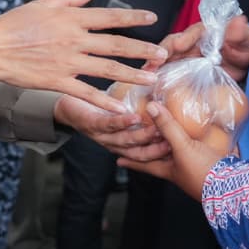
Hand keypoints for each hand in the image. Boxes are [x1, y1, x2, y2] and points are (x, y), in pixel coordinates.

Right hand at [0, 0, 166, 111]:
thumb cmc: (14, 23)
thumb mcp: (42, 3)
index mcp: (71, 18)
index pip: (110, 16)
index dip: (133, 17)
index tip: (153, 18)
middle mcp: (74, 39)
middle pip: (116, 44)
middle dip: (142, 49)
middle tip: (163, 53)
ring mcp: (67, 62)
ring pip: (107, 69)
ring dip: (132, 75)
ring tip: (152, 79)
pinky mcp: (58, 81)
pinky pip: (86, 93)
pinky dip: (104, 101)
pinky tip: (121, 108)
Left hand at [53, 95, 169, 160]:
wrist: (66, 105)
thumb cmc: (100, 106)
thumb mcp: (126, 106)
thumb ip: (145, 105)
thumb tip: (169, 95)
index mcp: (123, 143)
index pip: (146, 153)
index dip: (162, 152)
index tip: (182, 148)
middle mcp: (113, 144)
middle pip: (138, 151)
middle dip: (156, 148)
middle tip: (174, 142)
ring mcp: (101, 136)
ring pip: (125, 140)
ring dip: (142, 136)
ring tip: (157, 129)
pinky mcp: (90, 123)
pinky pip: (107, 124)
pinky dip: (121, 121)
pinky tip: (133, 116)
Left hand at [118, 101, 224, 199]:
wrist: (234, 184)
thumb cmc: (203, 172)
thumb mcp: (181, 148)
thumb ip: (167, 127)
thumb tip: (150, 106)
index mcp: (167, 169)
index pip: (143, 162)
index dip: (130, 159)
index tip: (116, 157)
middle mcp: (179, 167)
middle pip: (159, 154)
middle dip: (150, 145)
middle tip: (139, 135)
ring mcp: (195, 163)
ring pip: (179, 148)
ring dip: (174, 137)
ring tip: (167, 125)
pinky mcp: (210, 157)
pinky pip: (199, 144)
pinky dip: (197, 134)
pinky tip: (200, 123)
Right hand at [148, 15, 248, 82]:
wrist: (246, 66)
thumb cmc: (245, 48)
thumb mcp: (246, 39)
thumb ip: (240, 32)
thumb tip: (239, 20)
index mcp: (203, 32)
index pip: (189, 33)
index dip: (182, 39)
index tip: (179, 44)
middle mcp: (190, 44)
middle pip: (170, 48)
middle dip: (158, 54)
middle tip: (151, 64)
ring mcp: (186, 59)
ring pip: (165, 62)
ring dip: (155, 68)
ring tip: (146, 77)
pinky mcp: (184, 74)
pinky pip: (170, 76)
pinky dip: (161, 81)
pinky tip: (154, 89)